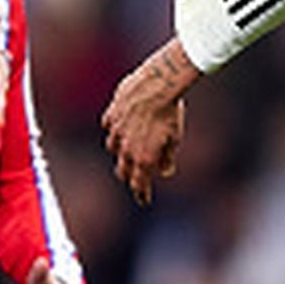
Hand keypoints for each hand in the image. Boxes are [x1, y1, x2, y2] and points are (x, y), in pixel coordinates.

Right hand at [102, 37, 199, 204]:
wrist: (158, 84)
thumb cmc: (170, 112)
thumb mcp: (175, 138)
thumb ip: (167, 157)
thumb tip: (165, 171)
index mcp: (144, 158)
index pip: (139, 184)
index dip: (141, 193)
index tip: (144, 199)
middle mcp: (127, 148)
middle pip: (123, 170)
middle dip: (129, 176)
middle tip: (135, 179)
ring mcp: (116, 131)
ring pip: (113, 149)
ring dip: (120, 153)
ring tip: (126, 153)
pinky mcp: (112, 115)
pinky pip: (109, 127)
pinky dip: (114, 131)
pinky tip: (119, 129)